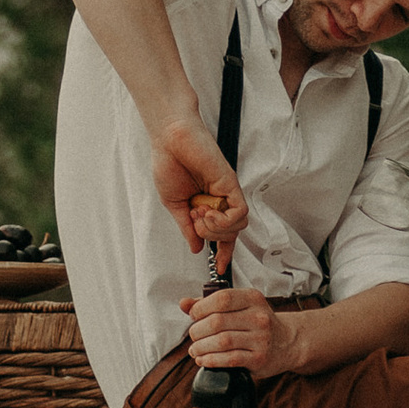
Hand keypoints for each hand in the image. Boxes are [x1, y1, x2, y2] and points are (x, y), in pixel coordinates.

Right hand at [151, 117, 245, 269]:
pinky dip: (225, 220)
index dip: (223, 252)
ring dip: (216, 229)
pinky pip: (240, 212)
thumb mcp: (175, 205)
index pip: (223, 234)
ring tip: (199, 214)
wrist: (169, 139)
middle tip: (194, 220)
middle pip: (231, 234)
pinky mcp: (231, 184)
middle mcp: (220, 200)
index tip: (219, 268)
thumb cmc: (168, 164)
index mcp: (207, 205)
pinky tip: (207, 212)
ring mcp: (227, 192)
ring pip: (237, 226)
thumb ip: (186, 227)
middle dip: (212, 237)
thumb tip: (197, 248)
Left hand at [182, 287, 302, 376]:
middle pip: (217, 322)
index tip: (194, 315)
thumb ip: (210, 303)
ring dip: (201, 347)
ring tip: (195, 350)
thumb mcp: (240, 306)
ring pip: (221, 342)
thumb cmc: (257, 323)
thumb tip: (184, 303)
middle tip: (194, 336)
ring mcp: (261, 339)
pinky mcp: (259, 358)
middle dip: (198, 331)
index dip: (201, 308)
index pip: (222, 298)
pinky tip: (204, 359)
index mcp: (253, 298)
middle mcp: (259, 317)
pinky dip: (211, 360)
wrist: (287, 342)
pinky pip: (229, 359)